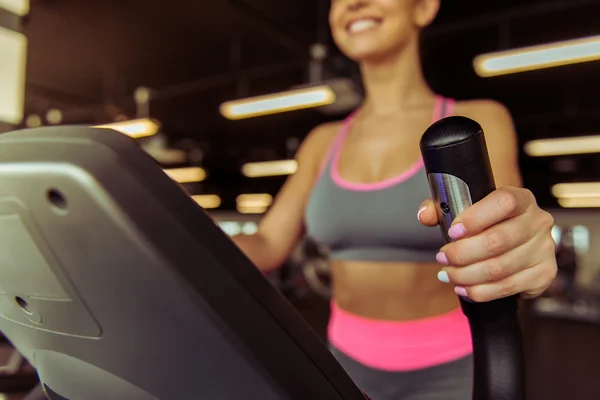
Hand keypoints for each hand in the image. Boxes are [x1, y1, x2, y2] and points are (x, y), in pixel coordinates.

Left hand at [418, 187, 557, 301]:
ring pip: (500, 268)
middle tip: (442, 258)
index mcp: (520, 198)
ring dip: (467, 275)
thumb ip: (439, 209)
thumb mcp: (462, 210)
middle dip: (462, 254)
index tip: (452, 232)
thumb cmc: (483, 223)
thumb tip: (425, 215)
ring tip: (447, 275)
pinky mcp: (544, 273)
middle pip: (498, 241)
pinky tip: (463, 288)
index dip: (476, 218)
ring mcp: (545, 249)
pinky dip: (480, 292)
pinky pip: (508, 287)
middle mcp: (538, 221)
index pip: (503, 202)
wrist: (509, 243)